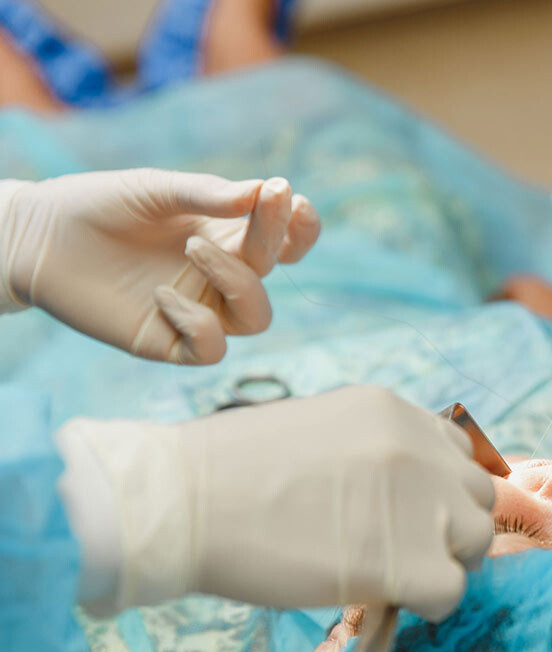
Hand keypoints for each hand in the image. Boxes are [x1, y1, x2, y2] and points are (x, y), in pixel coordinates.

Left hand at [0, 168, 319, 363]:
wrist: (37, 238)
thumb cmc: (98, 205)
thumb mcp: (155, 190)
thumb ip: (207, 194)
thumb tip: (262, 192)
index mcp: (226, 237)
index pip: (284, 242)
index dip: (300, 227)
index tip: (291, 197)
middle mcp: (220, 277)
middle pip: (272, 269)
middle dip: (274, 235)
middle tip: (263, 201)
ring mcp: (199, 311)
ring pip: (256, 317)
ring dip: (238, 281)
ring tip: (193, 247)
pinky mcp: (169, 343)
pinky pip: (212, 348)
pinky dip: (198, 324)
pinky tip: (161, 296)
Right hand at [57, 387, 495, 620]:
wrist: (182, 501)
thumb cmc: (226, 473)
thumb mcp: (318, 431)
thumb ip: (371, 452)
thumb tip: (396, 496)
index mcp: (395, 412)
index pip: (456, 452)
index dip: (440, 491)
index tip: (414, 516)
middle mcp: (421, 449)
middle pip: (477, 495)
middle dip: (449, 527)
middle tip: (406, 553)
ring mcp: (424, 503)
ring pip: (477, 542)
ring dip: (446, 563)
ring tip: (396, 578)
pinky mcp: (414, 561)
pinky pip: (453, 592)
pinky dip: (428, 604)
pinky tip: (387, 601)